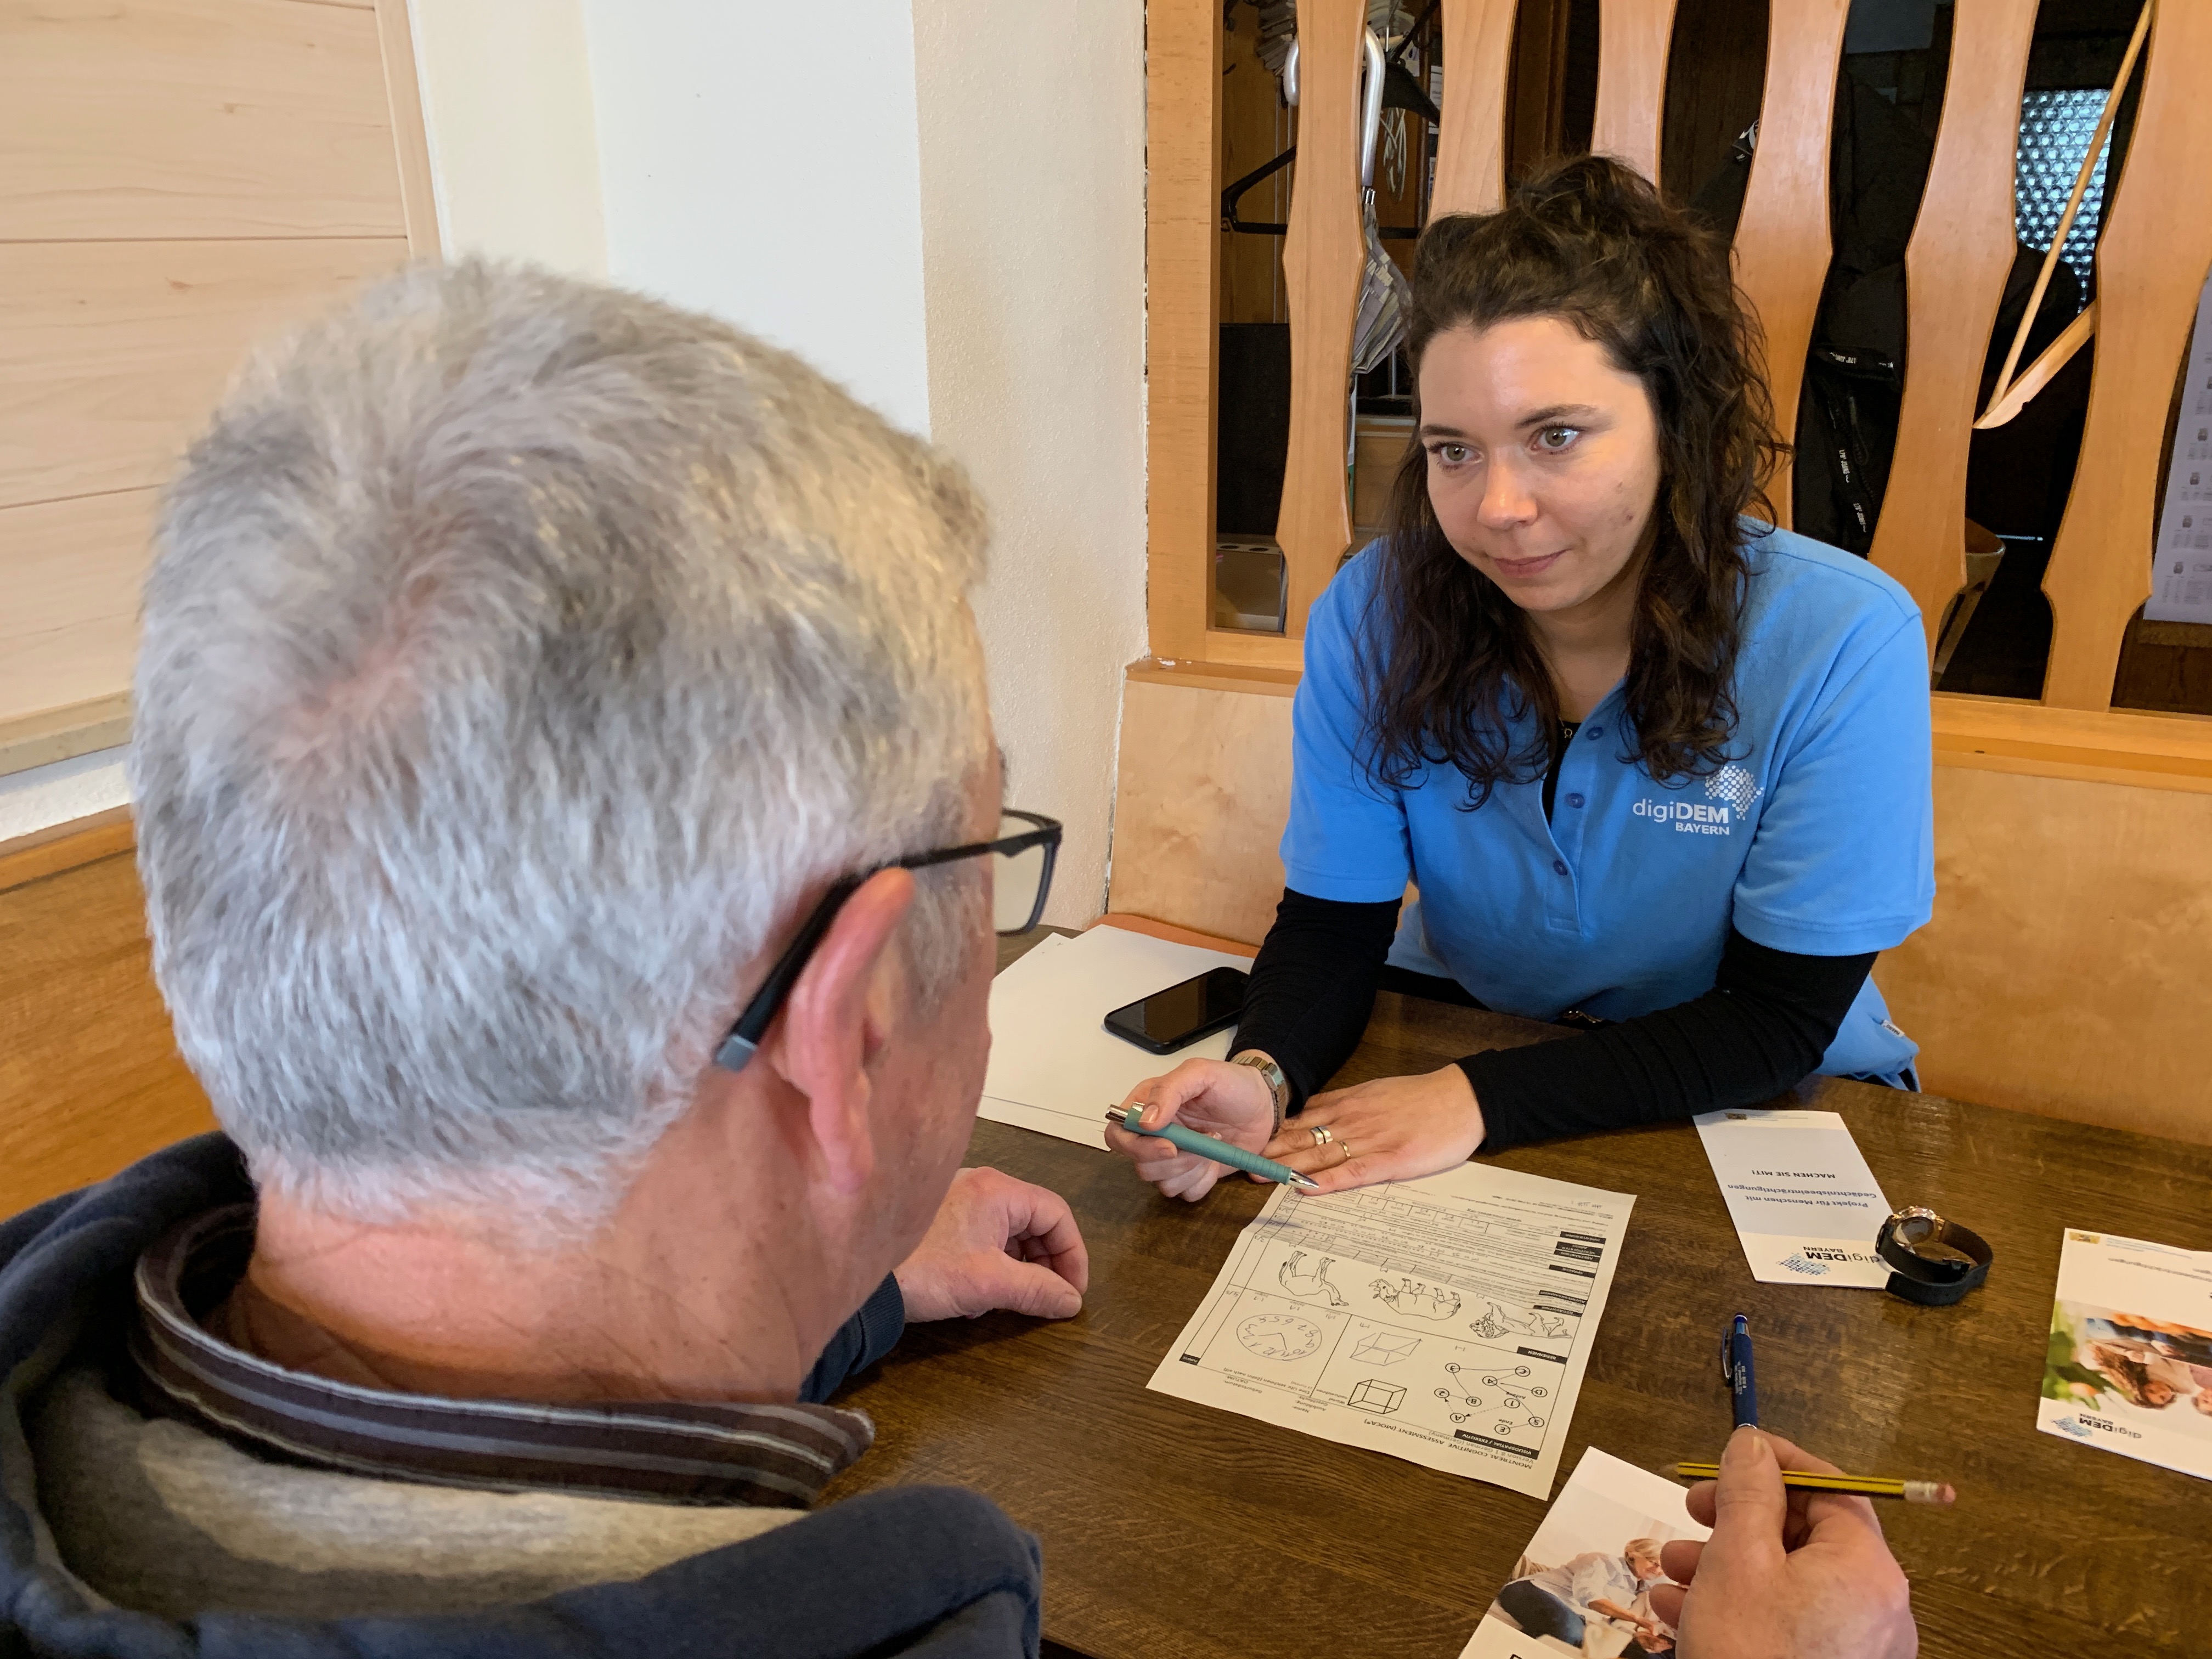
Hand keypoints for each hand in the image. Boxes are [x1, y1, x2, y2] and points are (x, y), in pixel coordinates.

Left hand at [894, 1166, 1088, 1320]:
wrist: (865, 1281)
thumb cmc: (923, 1271)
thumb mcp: (989, 1284)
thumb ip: (1037, 1291)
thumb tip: (1071, 1300)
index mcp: (997, 1190)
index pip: (1056, 1213)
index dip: (1072, 1253)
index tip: (1073, 1290)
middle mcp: (980, 1187)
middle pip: (1035, 1221)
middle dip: (1046, 1262)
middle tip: (1048, 1297)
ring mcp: (959, 1202)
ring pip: (1010, 1233)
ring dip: (1021, 1268)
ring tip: (1012, 1300)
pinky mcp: (942, 1221)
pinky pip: (986, 1238)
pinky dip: (996, 1266)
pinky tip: (982, 1296)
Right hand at [1103, 1058, 1276, 1200]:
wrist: (1263, 1105)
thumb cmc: (1232, 1084)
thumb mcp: (1201, 1073)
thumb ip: (1169, 1090)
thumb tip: (1145, 1121)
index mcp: (1147, 1107)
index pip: (1117, 1134)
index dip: (1136, 1147)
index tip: (1169, 1146)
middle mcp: (1155, 1135)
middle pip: (1141, 1165)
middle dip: (1176, 1160)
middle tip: (1205, 1141)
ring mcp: (1173, 1158)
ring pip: (1163, 1184)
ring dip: (1192, 1170)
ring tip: (1213, 1145)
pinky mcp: (1192, 1174)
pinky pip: (1186, 1193)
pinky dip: (1203, 1182)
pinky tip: (1216, 1161)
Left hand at [1256, 1065, 1485, 1192]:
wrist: (1463, 1098)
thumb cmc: (1422, 1097)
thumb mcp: (1376, 1090)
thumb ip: (1345, 1101)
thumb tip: (1315, 1110)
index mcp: (1350, 1104)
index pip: (1303, 1119)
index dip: (1274, 1132)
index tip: (1249, 1141)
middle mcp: (1354, 1120)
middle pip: (1304, 1137)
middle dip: (1271, 1151)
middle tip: (1241, 1163)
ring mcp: (1372, 1140)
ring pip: (1322, 1154)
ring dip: (1289, 1167)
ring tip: (1262, 1177)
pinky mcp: (1393, 1159)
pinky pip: (1355, 1171)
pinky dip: (1331, 1180)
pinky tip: (1309, 1188)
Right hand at [1654, 1427, 1916, 1658]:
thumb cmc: (1753, 1658)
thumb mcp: (1737, 1558)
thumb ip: (1746, 1493)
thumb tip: (1754, 1447)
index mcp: (1867, 1568)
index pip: (1832, 1488)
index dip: (1778, 1464)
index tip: (1734, 1455)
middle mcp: (1876, 1607)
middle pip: (1805, 1536)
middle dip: (1737, 1521)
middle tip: (1693, 1512)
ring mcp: (1857, 1648)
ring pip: (1788, 1582)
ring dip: (1725, 1565)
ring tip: (1673, 1569)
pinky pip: (1787, 1623)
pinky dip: (1739, 1607)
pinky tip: (1684, 1611)